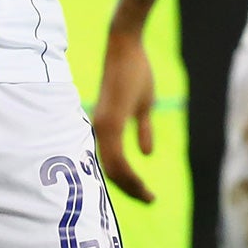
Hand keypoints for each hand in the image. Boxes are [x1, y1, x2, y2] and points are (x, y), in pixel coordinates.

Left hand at [90, 33, 156, 203]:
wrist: (126, 47)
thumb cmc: (135, 72)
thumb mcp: (143, 105)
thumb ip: (142, 130)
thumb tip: (147, 153)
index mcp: (104, 128)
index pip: (112, 166)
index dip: (128, 183)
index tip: (144, 193)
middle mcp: (98, 131)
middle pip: (110, 173)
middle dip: (130, 190)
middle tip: (148, 200)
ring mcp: (102, 127)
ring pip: (112, 170)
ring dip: (131, 186)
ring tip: (148, 197)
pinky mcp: (109, 121)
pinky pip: (116, 159)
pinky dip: (128, 175)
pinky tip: (141, 184)